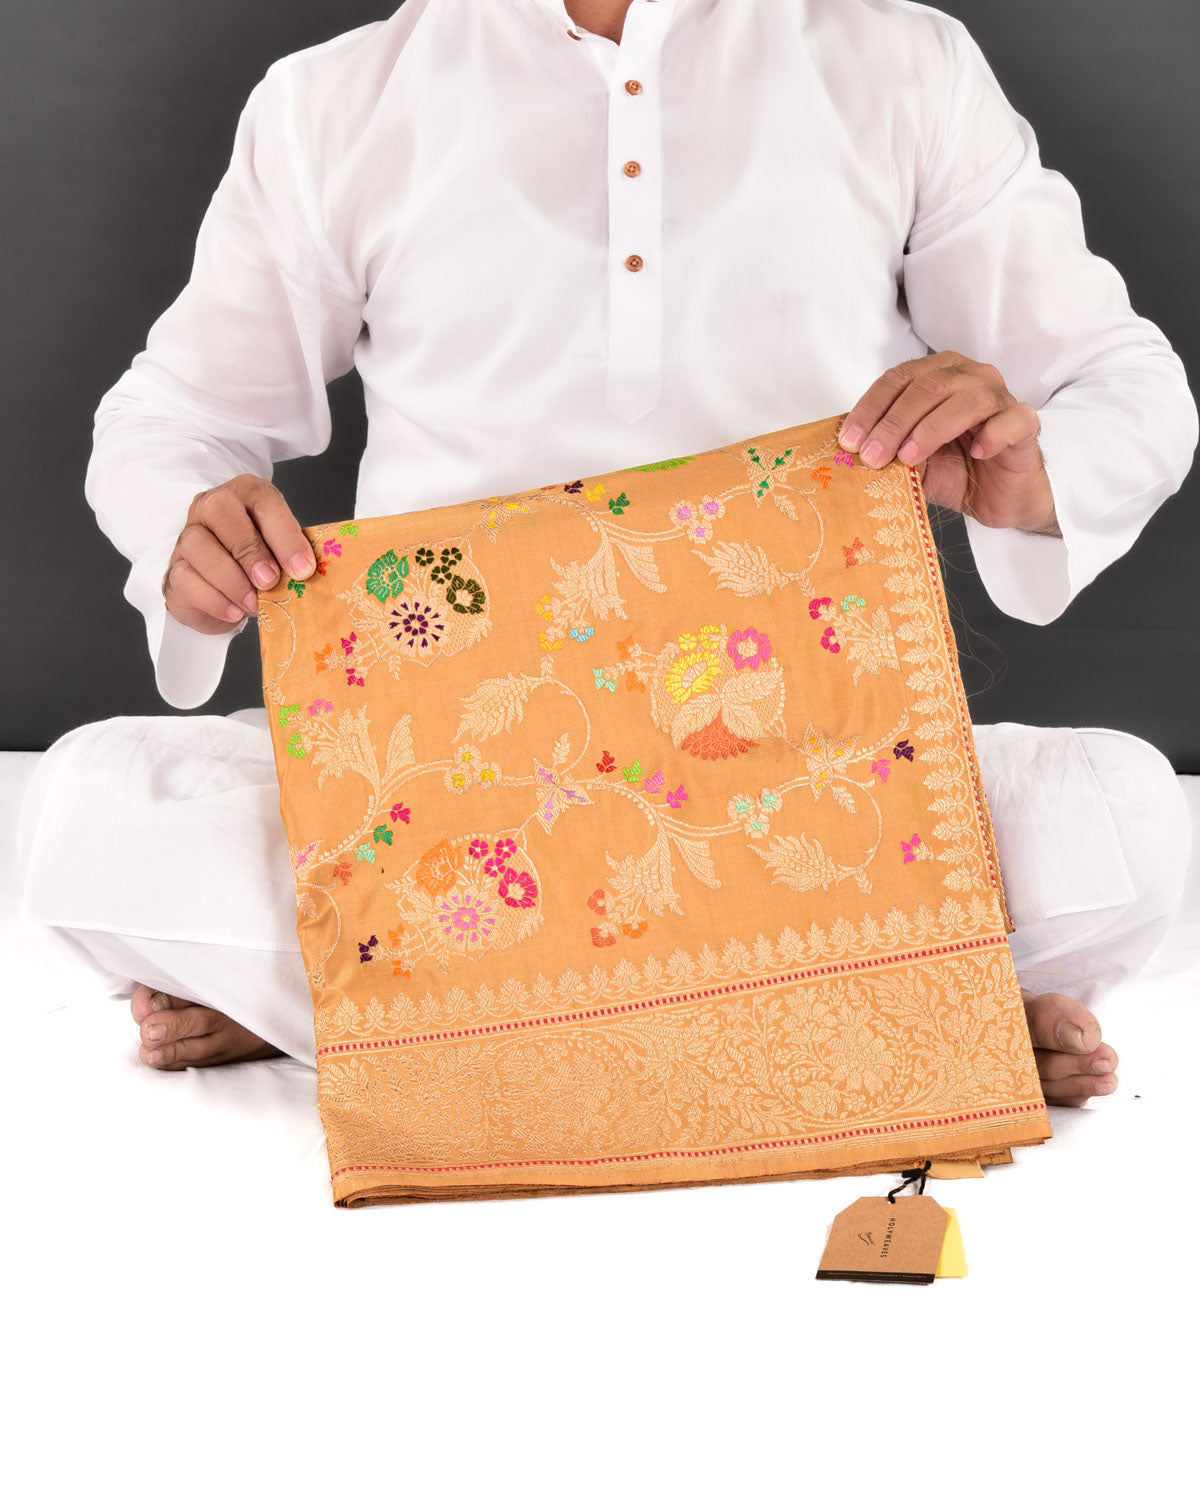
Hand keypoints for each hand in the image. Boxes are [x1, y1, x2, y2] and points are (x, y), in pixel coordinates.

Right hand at [161, 474, 315, 633]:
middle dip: (248, 549)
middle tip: (270, 581)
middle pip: (220, 511)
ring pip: (197, 544)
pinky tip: (234, 612)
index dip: (284, 534)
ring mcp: (188, 536)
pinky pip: (185, 578)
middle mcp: (212, 507)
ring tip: (254, 602)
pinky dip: (213, 598)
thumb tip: (305, 573)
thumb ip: (291, 556)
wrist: (229, 592)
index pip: (263, 501)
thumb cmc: (262, 565)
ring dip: (230, 578)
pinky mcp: (175, 568)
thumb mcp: (284, 554)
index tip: (302, 568)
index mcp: (247, 495)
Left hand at [838, 351, 1059, 534]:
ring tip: (910, 458)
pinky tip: (976, 454)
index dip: (871, 408)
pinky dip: (993, 435)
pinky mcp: (1024, 423)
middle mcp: (969, 377)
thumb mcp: (911, 462)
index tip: (848, 441)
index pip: (898, 379)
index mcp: (937, 376)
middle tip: (872, 456)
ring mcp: (1000, 397)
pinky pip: (1012, 420)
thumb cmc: (955, 470)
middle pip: (928, 387)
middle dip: (894, 423)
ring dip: (931, 429)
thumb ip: (889, 449)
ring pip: (967, 399)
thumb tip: (854, 451)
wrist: (997, 498)